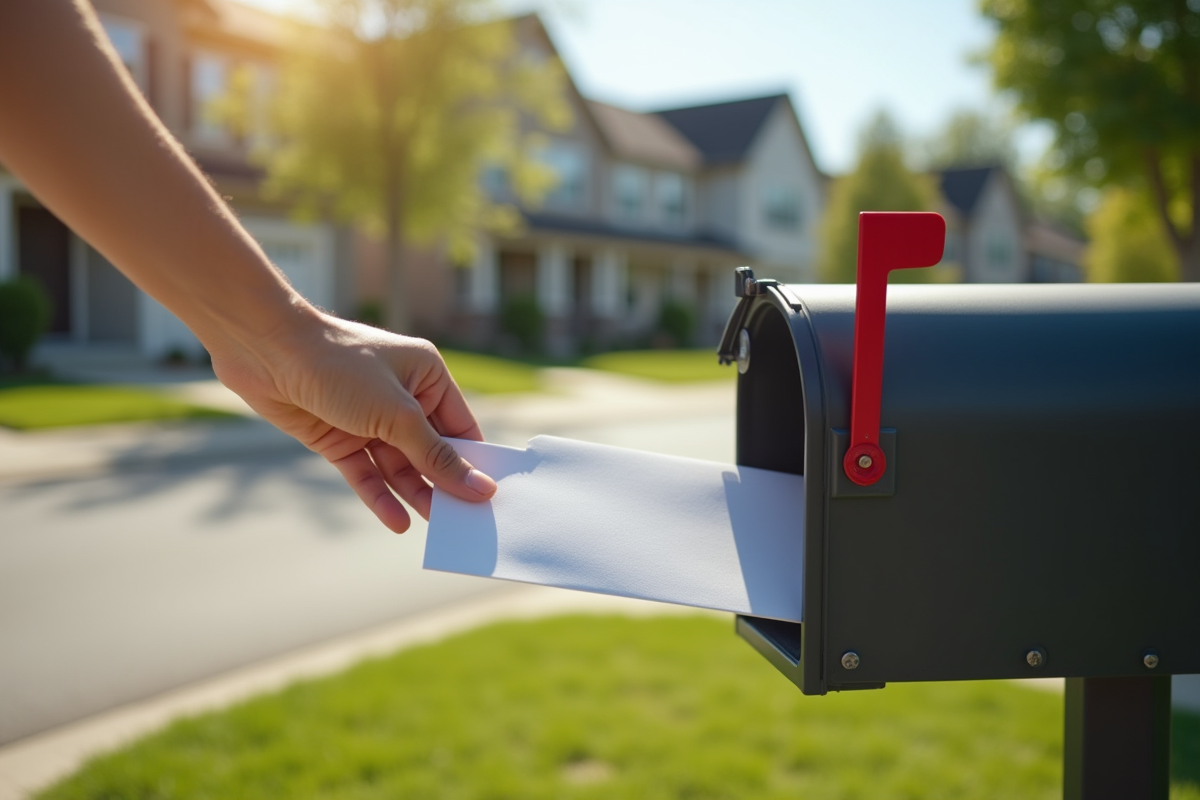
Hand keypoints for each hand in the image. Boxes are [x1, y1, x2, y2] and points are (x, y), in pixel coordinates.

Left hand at [207, 310, 496, 532]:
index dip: (474, 462)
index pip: (460, 427)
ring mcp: (368, 420)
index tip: (489, 498)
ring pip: (399, 467)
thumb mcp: (398, 414)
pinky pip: (366, 474)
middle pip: (430, 451)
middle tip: (461, 521)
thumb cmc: (340, 366)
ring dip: (414, 494)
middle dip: (444, 484)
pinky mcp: (338, 438)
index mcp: (427, 376)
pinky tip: (397, 522)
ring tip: (434, 526)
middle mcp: (402, 398)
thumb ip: (436, 455)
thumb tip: (479, 487)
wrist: (266, 351)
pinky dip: (380, 496)